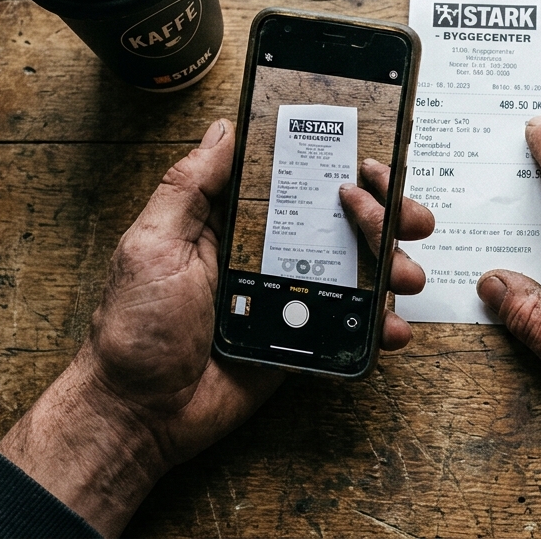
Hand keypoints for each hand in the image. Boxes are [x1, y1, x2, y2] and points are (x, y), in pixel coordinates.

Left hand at [0, 119, 433, 535]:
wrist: (140, 412)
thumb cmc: (133, 329)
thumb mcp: (151, 243)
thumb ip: (189, 186)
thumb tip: (224, 129)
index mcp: (236, 222)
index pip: (298, 180)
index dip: (341, 168)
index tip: (372, 167)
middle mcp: (268, 252)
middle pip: (341, 221)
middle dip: (386, 215)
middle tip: (407, 220)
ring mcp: (289, 296)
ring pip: (357, 269)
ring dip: (393, 265)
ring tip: (404, 276)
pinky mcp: (301, 338)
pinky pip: (351, 325)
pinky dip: (381, 323)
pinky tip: (393, 327)